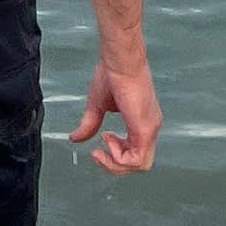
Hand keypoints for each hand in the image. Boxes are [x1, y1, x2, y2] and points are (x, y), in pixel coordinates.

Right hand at [69, 57, 160, 175]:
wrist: (120, 61)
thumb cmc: (113, 75)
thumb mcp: (98, 106)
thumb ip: (89, 125)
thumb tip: (75, 138)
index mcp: (142, 122)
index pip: (135, 153)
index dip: (115, 156)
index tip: (99, 143)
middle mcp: (150, 127)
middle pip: (139, 164)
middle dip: (114, 164)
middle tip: (98, 153)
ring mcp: (150, 128)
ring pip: (140, 165)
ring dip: (115, 162)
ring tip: (102, 144)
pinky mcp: (146, 128)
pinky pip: (138, 159)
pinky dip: (119, 158)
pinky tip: (107, 138)